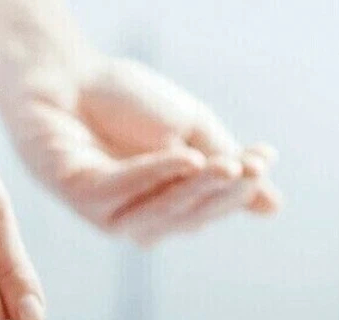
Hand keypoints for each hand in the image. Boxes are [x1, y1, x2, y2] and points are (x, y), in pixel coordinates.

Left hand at [10, 55, 280, 245]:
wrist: (65, 78)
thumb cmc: (125, 105)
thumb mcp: (190, 129)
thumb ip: (226, 162)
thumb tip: (273, 207)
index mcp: (172, 209)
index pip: (213, 206)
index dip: (240, 188)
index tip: (265, 159)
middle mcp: (143, 222)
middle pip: (190, 214)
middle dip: (222, 191)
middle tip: (250, 166)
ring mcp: (111, 215)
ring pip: (161, 210)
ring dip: (194, 187)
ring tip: (224, 164)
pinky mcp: (82, 197)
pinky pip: (123, 190)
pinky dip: (155, 174)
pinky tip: (184, 157)